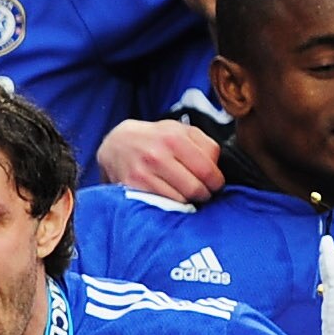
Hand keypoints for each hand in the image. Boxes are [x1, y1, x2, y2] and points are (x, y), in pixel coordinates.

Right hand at [99, 118, 226, 202]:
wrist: (117, 144)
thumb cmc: (155, 138)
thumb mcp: (181, 130)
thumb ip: (204, 145)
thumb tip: (217, 168)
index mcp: (175, 138)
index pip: (207, 170)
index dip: (216, 182)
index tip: (215, 184)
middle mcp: (158, 155)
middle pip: (195, 188)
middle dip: (204, 194)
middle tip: (203, 193)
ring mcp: (144, 173)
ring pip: (180, 199)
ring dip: (188, 201)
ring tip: (186, 194)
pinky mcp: (133, 187)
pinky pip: (163, 204)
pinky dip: (172, 204)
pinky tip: (172, 196)